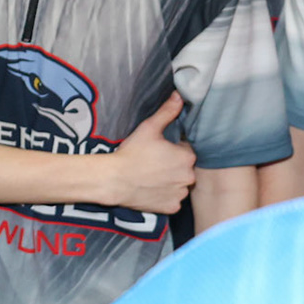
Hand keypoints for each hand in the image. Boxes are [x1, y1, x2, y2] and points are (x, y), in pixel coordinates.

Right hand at [105, 92, 195, 213]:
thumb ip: (167, 112)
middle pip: (184, 168)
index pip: (186, 150)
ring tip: (151, 177)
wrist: (115, 180)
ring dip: (170, 181)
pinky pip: (172, 200)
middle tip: (153, 163)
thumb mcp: (149, 128)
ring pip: (179, 185)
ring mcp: (180, 194)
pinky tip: (152, 189)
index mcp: (187, 156)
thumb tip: (180, 96)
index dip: (172, 149)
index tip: (158, 150)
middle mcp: (189, 177)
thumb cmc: (132, 153)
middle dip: (173, 165)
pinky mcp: (171, 207)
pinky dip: (165, 196)